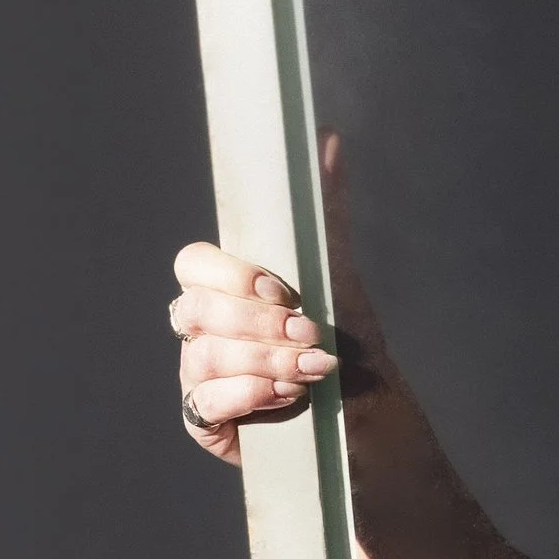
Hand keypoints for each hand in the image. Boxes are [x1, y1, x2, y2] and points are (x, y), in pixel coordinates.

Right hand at [168, 132, 387, 464]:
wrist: (365, 413)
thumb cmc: (344, 341)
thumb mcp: (340, 275)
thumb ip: (327, 210)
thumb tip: (330, 137)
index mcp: (225, 289)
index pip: (193, 264)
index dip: (231, 273)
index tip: (284, 289)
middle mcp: (203, 329)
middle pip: (196, 309)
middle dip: (257, 322)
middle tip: (310, 331)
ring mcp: (199, 375)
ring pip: (202, 355)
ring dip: (264, 359)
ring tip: (313, 368)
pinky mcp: (206, 420)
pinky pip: (203, 403)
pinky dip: (248, 396)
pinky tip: (287, 396)